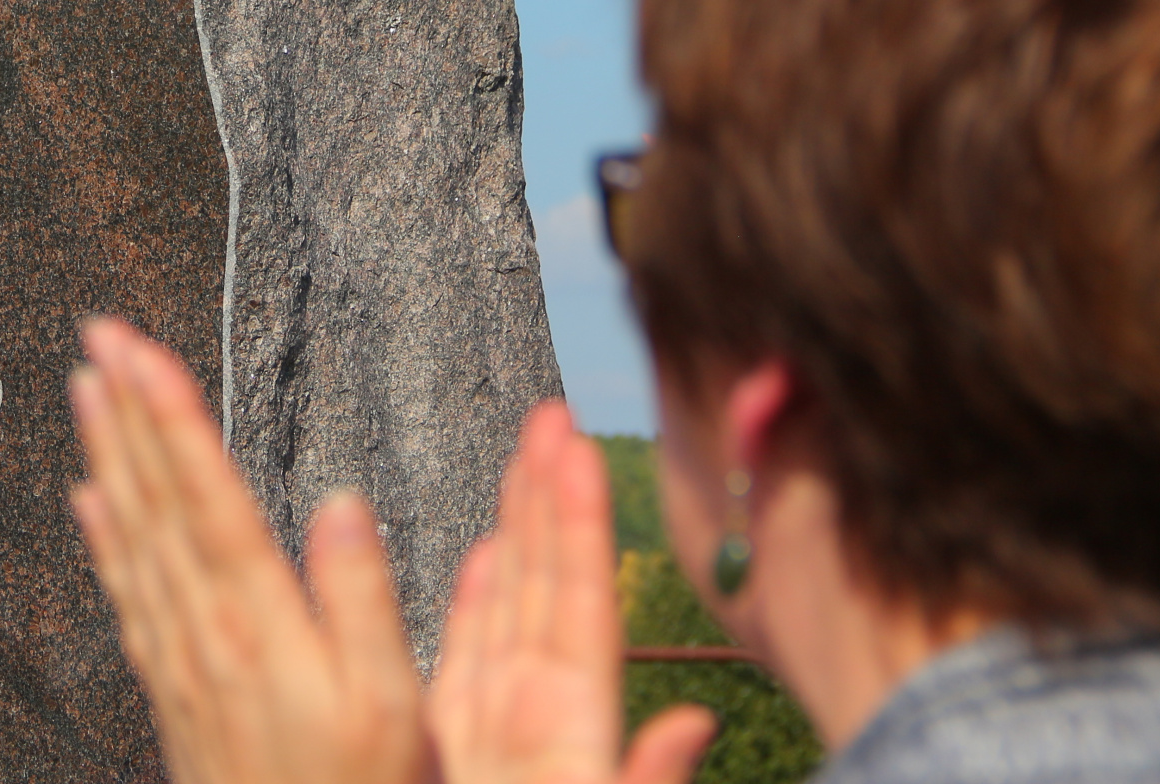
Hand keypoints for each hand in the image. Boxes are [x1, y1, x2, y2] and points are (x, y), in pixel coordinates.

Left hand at [69, 317, 431, 783]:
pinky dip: (102, 535)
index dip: (172, 419)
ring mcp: (179, 657)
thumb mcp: (393, 710)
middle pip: (156, 498)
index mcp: (259, 625)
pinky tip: (87, 498)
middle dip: (126, 409)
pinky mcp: (170, 684)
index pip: (206, 497)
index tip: (140, 351)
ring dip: (107, 452)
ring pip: (132, 532)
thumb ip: (365, 602)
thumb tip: (344, 502)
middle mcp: (205, 631)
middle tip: (98, 332)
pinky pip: (125, 589)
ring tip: (84, 386)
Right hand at [428, 403, 714, 783]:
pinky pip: (469, 655)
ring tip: (527, 458)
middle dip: (547, 493)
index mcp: (574, 724)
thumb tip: (699, 721)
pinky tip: (485, 552)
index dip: (582, 521)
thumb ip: (646, 779)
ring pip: (510, 604)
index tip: (582, 446)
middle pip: (546, 581)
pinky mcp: (460, 742)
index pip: (582, 598)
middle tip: (553, 412)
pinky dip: (475, 598)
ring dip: (517, 526)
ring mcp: (502, 720)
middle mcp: (540, 708)